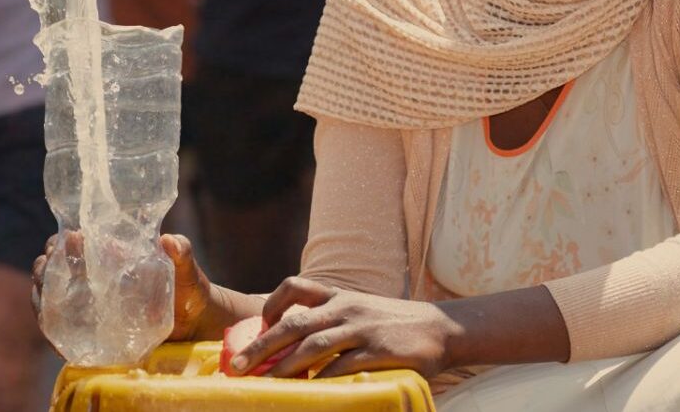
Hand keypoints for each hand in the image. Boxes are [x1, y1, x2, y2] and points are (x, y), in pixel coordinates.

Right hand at [31, 234, 213, 345]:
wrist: (195, 324)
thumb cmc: (188, 290)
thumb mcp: (186, 270)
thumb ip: (181, 253)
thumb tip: (169, 240)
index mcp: (109, 258)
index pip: (72, 244)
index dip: (61, 242)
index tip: (65, 242)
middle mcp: (93, 280)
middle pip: (53, 269)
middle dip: (44, 267)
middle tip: (47, 268)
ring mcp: (90, 306)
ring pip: (50, 298)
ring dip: (40, 296)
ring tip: (43, 298)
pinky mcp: (92, 333)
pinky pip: (62, 331)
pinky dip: (52, 331)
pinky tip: (53, 333)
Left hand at [234, 277, 453, 379]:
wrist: (441, 328)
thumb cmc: (394, 324)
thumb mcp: (361, 310)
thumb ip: (332, 320)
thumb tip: (292, 345)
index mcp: (340, 295)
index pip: (296, 287)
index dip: (271, 304)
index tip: (258, 325)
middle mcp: (346, 308)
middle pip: (294, 323)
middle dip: (261, 345)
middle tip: (238, 367)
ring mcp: (362, 329)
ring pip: (313, 347)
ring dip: (284, 368)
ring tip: (264, 385)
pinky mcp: (378, 351)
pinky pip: (341, 368)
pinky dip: (321, 382)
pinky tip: (308, 393)